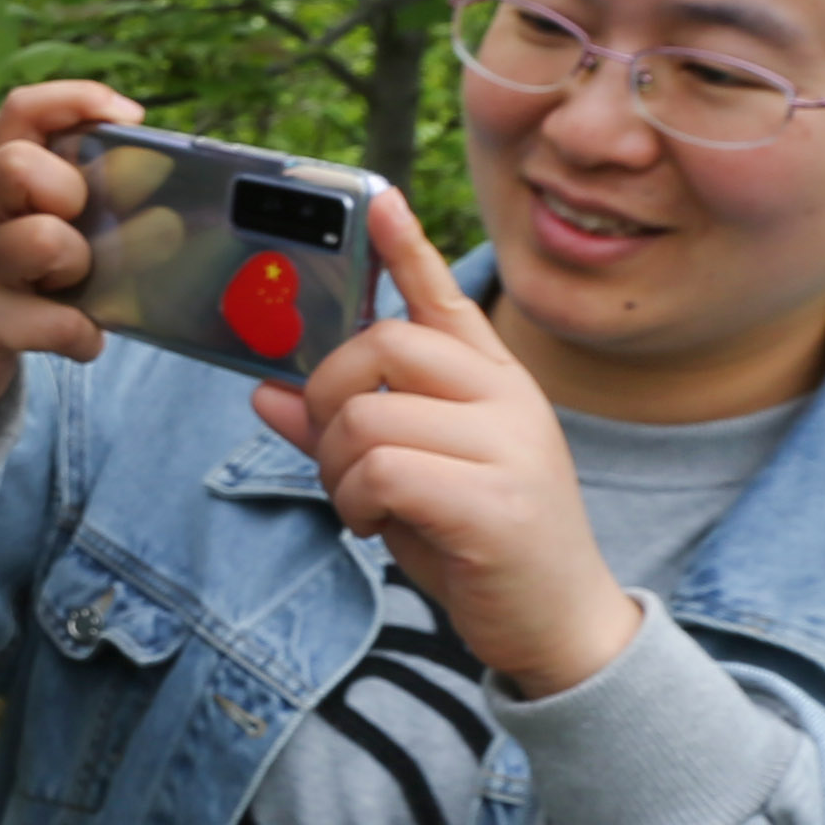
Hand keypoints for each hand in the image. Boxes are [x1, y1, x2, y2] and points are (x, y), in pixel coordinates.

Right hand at [0, 77, 142, 442]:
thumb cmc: (4, 272)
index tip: (130, 118)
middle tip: (76, 227)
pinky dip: (84, 334)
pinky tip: (78, 336)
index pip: (21, 111)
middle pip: (18, 165)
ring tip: (71, 287)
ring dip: (79, 267)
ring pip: (45, 241)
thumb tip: (155, 180)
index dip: (78, 99)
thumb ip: (70, 189)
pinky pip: (58, 322)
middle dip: (69, 192)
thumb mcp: (19, 216)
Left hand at [254, 193, 639, 697]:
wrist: (557, 625)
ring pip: (368, 417)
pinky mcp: (495, 502)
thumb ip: (345, 432)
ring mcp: (508, 447)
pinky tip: (373, 526)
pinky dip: (353, 501)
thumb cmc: (478, 545)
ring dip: (335, 467)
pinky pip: (382, 470)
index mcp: (495, 382)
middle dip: (327, 396)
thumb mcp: (406, 479)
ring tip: (360, 503)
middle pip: (382, 346)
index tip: (375, 199)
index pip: (446, 299)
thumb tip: (266, 394)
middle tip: (333, 451)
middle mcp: (509, 399)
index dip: (406, 248)